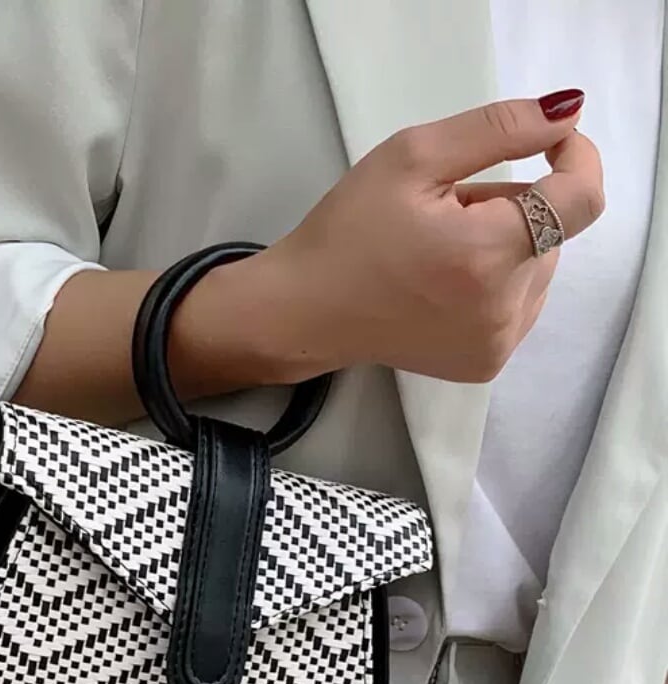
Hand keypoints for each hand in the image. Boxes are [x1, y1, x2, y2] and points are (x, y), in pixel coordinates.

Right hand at [225, 93, 603, 383]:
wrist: (305, 312)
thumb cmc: (347, 234)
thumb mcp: (410, 158)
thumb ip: (496, 129)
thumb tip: (566, 116)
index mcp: (485, 257)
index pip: (581, 199)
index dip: (576, 159)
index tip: (548, 143)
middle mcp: (503, 311)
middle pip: (553, 233)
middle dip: (510, 211)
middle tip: (443, 213)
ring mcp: (497, 344)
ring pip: (538, 268)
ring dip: (504, 247)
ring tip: (438, 253)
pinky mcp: (485, 364)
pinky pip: (520, 304)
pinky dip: (495, 284)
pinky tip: (444, 286)